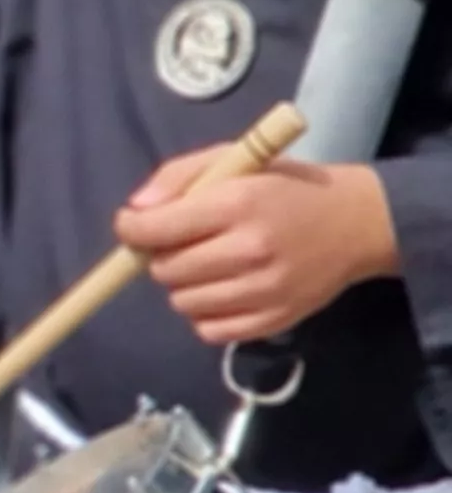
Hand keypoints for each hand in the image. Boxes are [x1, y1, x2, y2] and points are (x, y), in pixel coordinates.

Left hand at [113, 150, 396, 344]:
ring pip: (182, 303)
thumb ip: (177, 177)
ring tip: (210, 265)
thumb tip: (134, 213)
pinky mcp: (275, 320)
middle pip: (165, 271)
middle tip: (186, 242)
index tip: (134, 225)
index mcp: (237, 204)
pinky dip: (206, 314)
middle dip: (162, 256)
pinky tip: (224, 290)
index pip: (155, 230)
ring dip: (184, 285)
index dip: (132, 229)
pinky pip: (209, 331)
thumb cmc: (288, 188)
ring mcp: (264, 290)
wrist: (360, 223)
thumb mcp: (236, 162)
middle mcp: (249, 250)